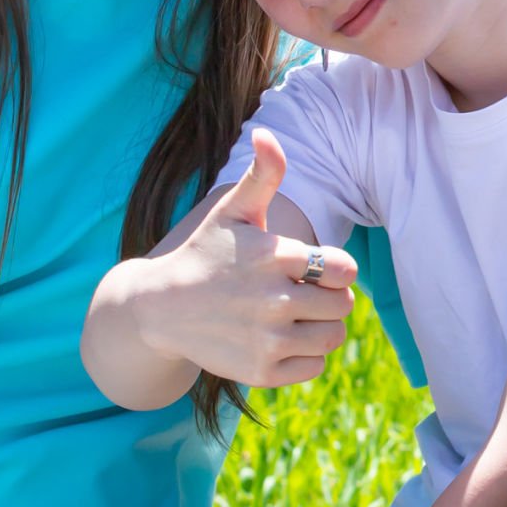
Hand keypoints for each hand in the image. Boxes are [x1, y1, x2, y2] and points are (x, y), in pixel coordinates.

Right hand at [138, 129, 357, 387]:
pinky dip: (305, 356)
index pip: (345, 270)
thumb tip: (266, 133)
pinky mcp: (262, 372)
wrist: (161, 308)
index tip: (311, 269)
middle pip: (343, 305)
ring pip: (332, 337)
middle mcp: (275, 300)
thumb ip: (262, 174)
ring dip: (321, 327)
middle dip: (329, 298)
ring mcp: (268, 339)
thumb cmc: (206, 252)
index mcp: (276, 256)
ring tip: (293, 316)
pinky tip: (279, 339)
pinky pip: (314, 367)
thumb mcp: (233, 210)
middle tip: (300, 293)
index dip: (333, 269)